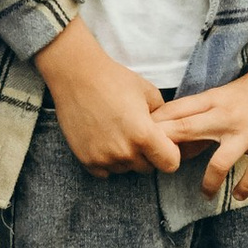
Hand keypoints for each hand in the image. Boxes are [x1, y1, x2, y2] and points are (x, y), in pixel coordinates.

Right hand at [35, 22, 179, 174]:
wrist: (76, 75)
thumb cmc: (114, 79)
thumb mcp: (149, 93)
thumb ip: (163, 118)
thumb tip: (168, 133)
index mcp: (144, 135)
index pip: (170, 164)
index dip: (170, 153)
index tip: (163, 143)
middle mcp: (124, 152)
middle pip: (147, 168)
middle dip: (147, 154)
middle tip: (137, 133)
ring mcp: (103, 158)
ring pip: (126, 169)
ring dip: (126, 158)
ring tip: (118, 133)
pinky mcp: (86, 159)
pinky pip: (105, 171)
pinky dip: (107, 160)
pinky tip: (104, 140)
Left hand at [157, 54, 247, 201]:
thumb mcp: (220, 97)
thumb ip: (199, 117)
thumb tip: (176, 144)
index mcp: (210, 100)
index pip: (174, 112)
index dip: (153, 127)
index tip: (138, 142)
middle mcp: (225, 114)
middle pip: (186, 130)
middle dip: (166, 150)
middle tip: (155, 169)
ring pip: (219, 161)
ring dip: (208, 182)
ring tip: (204, 194)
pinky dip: (244, 186)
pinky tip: (237, 194)